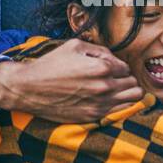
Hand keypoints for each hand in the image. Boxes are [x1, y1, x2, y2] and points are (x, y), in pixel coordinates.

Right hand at [0, 39, 142, 121]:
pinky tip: (108, 101)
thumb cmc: (50, 65)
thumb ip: (100, 50)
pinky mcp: (94, 116)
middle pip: (133, 84)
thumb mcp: (74, 46)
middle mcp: (105, 86)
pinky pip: (122, 112)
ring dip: (128, 93)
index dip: (118, 68)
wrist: (27, 88)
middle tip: (112, 80)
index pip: (126, 68)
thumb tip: (116, 59)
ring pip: (134, 99)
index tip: (108, 69)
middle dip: (125, 80)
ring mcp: (100, 103)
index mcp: (102, 67)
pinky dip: (120, 106)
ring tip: (115, 91)